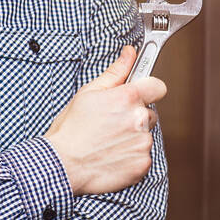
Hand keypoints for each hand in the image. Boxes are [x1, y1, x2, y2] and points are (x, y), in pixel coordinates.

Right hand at [43, 45, 166, 194]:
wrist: (62, 165)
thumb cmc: (70, 130)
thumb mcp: (88, 94)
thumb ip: (115, 72)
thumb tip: (129, 53)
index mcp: (127, 98)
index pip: (157, 87)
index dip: (149, 90)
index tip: (140, 94)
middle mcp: (139, 119)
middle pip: (149, 113)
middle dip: (134, 116)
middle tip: (110, 123)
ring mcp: (142, 143)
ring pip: (145, 135)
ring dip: (132, 137)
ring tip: (107, 141)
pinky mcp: (142, 164)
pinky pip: (143, 156)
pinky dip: (131, 157)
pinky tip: (111, 156)